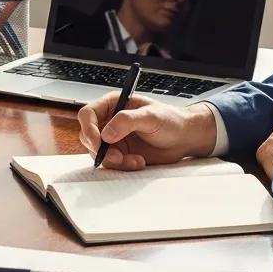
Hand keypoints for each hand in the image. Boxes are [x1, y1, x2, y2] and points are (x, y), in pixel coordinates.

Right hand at [77, 94, 217, 170]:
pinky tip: (138, 162)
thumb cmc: (170, 120)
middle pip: (88, 136)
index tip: (98, 142)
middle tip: (117, 157)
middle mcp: (109, 121)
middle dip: (100, 150)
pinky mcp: (121, 153)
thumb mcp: (150, 116)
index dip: (89, 128)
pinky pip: (111, 163)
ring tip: (134, 160)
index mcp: (113, 104)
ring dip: (114, 161)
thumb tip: (106, 134)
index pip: (88, 114)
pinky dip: (123, 166)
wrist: (184, 138)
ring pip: (98, 153)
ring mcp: (114, 139)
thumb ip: (127, 121)